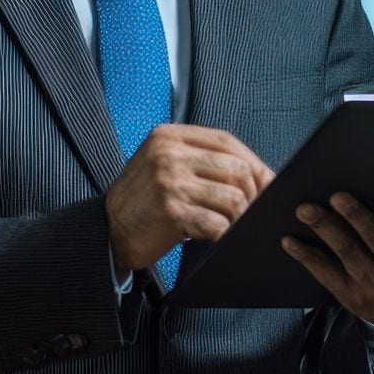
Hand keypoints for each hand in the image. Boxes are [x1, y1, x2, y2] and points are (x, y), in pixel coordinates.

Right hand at [106, 125, 273, 273]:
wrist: (107, 230)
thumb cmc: (142, 200)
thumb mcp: (163, 164)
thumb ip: (199, 159)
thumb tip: (255, 172)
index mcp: (169, 136)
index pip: (226, 141)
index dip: (253, 162)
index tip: (266, 182)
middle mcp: (169, 154)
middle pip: (235, 168)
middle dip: (253, 194)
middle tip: (252, 211)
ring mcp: (169, 182)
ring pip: (232, 198)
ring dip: (239, 218)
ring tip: (231, 225)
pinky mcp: (171, 211)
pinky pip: (217, 223)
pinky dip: (224, 234)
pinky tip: (218, 237)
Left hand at [282, 185, 373, 332]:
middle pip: (372, 239)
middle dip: (354, 216)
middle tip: (336, 194)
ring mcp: (370, 284)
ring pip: (345, 253)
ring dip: (325, 230)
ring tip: (305, 209)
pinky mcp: (349, 294)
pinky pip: (325, 273)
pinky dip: (306, 257)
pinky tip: (289, 240)